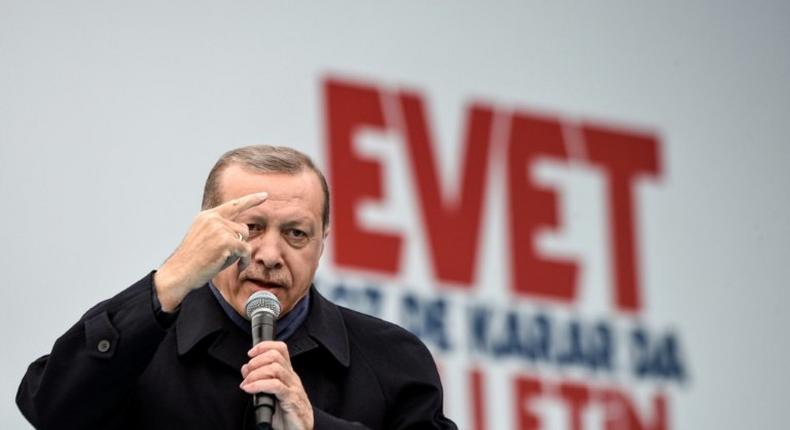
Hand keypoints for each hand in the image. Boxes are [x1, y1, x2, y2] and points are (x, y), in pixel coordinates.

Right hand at [153, 192, 268, 310]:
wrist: (179, 273)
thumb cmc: (192, 261)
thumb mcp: (203, 238)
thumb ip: (220, 230)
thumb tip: (242, 229)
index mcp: (206, 216)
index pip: (233, 205)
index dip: (251, 200)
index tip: (264, 195)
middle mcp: (213, 218)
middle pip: (242, 227)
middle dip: (239, 243)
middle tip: (225, 257)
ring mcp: (219, 228)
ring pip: (244, 239)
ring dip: (240, 252)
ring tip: (225, 261)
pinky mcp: (226, 241)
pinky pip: (246, 250)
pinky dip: (244, 260)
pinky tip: (237, 267)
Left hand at [240, 341, 313, 429]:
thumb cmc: (287, 415)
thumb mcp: (270, 394)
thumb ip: (259, 380)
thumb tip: (246, 368)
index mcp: (287, 374)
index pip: (280, 349)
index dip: (264, 346)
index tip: (250, 353)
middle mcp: (291, 378)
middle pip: (276, 356)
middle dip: (257, 360)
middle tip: (247, 373)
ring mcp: (293, 387)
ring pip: (275, 368)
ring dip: (256, 373)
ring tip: (247, 383)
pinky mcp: (291, 400)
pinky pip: (275, 386)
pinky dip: (258, 385)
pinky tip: (250, 389)